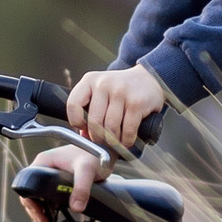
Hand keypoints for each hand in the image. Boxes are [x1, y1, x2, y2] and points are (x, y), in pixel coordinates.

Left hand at [62, 61, 167, 206]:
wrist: (148, 78)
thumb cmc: (121, 89)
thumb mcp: (101, 93)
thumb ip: (90, 111)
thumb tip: (84, 136)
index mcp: (90, 80)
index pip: (73, 104)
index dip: (76, 121)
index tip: (83, 128)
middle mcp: (104, 84)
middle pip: (94, 121)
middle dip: (98, 138)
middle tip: (103, 143)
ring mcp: (120, 92)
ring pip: (110, 128)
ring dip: (113, 141)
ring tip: (116, 143)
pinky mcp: (136, 102)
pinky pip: (127, 130)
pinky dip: (127, 140)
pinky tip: (127, 140)